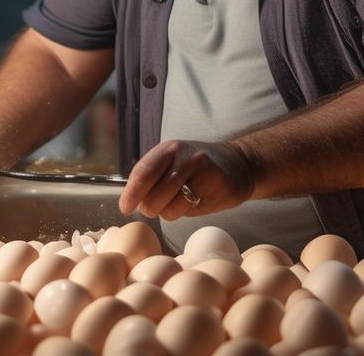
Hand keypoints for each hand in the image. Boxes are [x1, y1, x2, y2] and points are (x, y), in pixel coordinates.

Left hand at [118, 139, 255, 220]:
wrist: (238, 164)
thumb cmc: (197, 168)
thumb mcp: (173, 162)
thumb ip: (152, 177)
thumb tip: (131, 201)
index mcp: (168, 149)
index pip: (142, 172)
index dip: (131, 194)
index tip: (125, 208)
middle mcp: (183, 156)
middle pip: (153, 195)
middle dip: (149, 208)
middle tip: (154, 208)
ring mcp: (201, 169)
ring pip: (169, 207)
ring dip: (167, 212)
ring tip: (177, 203)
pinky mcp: (215, 185)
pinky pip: (188, 210)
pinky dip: (184, 213)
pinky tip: (194, 202)